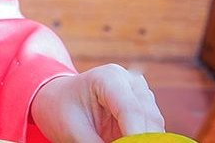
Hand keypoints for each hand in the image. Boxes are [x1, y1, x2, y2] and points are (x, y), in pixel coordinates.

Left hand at [30, 64, 164, 142]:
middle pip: (149, 117)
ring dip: (145, 139)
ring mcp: (141, 93)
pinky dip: (144, 139)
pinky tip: (129, 142)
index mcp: (109, 78)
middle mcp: (131, 81)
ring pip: (155, 124)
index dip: (137, 136)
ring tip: (116, 140)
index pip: (132, 110)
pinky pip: (152, 130)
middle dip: (144, 139)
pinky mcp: (145, 107)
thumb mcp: (73, 131)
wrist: (58, 101)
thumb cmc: (62, 112)